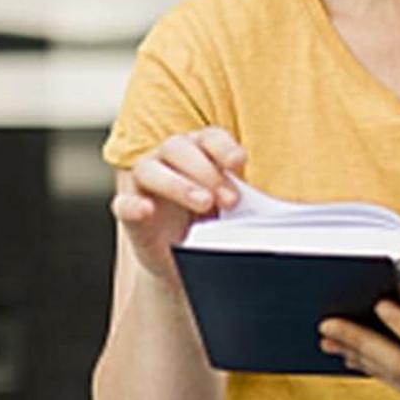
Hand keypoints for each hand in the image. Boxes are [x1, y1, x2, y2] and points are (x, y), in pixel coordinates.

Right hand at [111, 128, 246, 286]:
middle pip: (180, 148)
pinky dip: (132, 205)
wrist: (188, 262)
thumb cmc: (216, 225)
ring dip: (178, 184)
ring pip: (151, 169)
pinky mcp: (130, 211)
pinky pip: (123, 204)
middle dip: (207, 171)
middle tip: (231, 200)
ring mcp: (145, 183)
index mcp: (199, 152)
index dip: (223, 146)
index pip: (208, 137)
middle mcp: (168, 159)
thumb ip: (247, 202)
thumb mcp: (235, 212)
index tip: (240, 163)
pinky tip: (146, 209)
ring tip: (204, 203)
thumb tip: (277, 214)